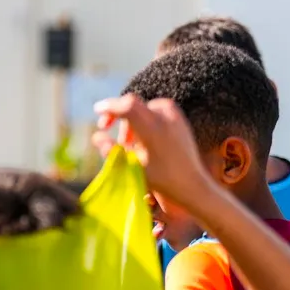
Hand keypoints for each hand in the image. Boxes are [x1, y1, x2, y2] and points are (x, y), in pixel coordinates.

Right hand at [92, 94, 214, 209]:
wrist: (192, 185)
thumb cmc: (160, 180)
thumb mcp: (131, 167)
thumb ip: (111, 150)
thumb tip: (97, 136)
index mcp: (152, 128)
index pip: (127, 105)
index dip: (109, 105)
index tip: (97, 110)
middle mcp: (165, 118)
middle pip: (133, 104)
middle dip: (118, 115)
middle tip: (109, 131)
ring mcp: (175, 117)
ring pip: (143, 108)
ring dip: (131, 121)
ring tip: (130, 143)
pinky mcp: (180, 120)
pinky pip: (155, 111)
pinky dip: (144, 119)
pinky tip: (143, 138)